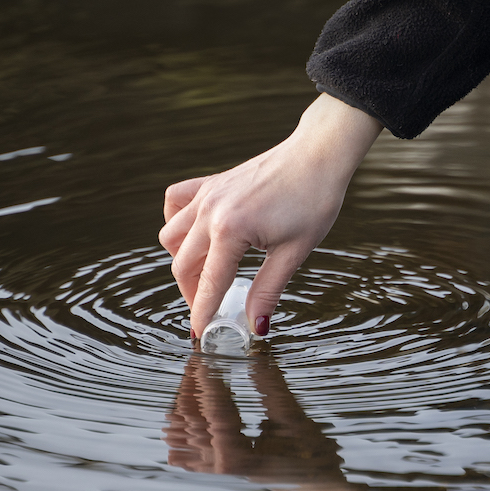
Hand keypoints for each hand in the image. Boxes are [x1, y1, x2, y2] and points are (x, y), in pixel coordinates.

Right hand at [160, 93, 380, 336]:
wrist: (318, 154)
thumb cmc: (313, 200)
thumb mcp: (294, 252)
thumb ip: (268, 290)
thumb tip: (256, 326)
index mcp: (231, 230)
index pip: (209, 284)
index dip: (202, 314)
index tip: (200, 336)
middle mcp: (210, 211)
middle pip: (183, 264)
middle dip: (192, 293)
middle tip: (210, 310)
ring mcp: (207, 194)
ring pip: (171, 236)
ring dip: (182, 261)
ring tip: (206, 276)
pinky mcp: (211, 182)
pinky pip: (176, 202)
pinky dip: (177, 220)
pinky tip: (195, 234)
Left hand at [163, 353, 370, 490]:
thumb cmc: (315, 465)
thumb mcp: (295, 420)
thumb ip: (270, 385)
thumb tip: (256, 351)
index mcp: (241, 462)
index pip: (216, 412)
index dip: (208, 379)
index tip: (205, 355)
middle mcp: (220, 475)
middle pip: (191, 423)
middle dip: (193, 387)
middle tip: (200, 360)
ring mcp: (214, 481)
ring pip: (180, 438)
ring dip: (186, 406)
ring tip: (198, 381)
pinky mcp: (214, 482)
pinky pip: (184, 455)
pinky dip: (184, 430)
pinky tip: (196, 410)